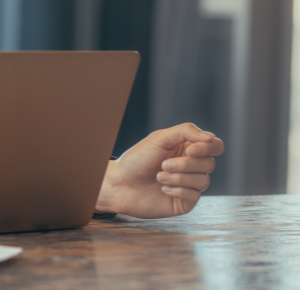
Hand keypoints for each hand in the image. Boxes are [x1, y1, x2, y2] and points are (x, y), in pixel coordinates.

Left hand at [95, 123, 223, 218]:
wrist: (119, 183)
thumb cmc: (137, 159)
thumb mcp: (159, 138)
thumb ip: (186, 132)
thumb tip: (211, 138)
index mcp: (187, 149)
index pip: (215, 146)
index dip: (208, 148)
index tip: (190, 150)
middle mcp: (191, 167)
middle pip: (209, 163)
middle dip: (186, 164)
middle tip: (163, 164)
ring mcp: (189, 185)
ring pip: (204, 180)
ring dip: (179, 177)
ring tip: (159, 176)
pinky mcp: (184, 202)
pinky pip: (195, 196)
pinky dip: (178, 190)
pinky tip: (163, 188)